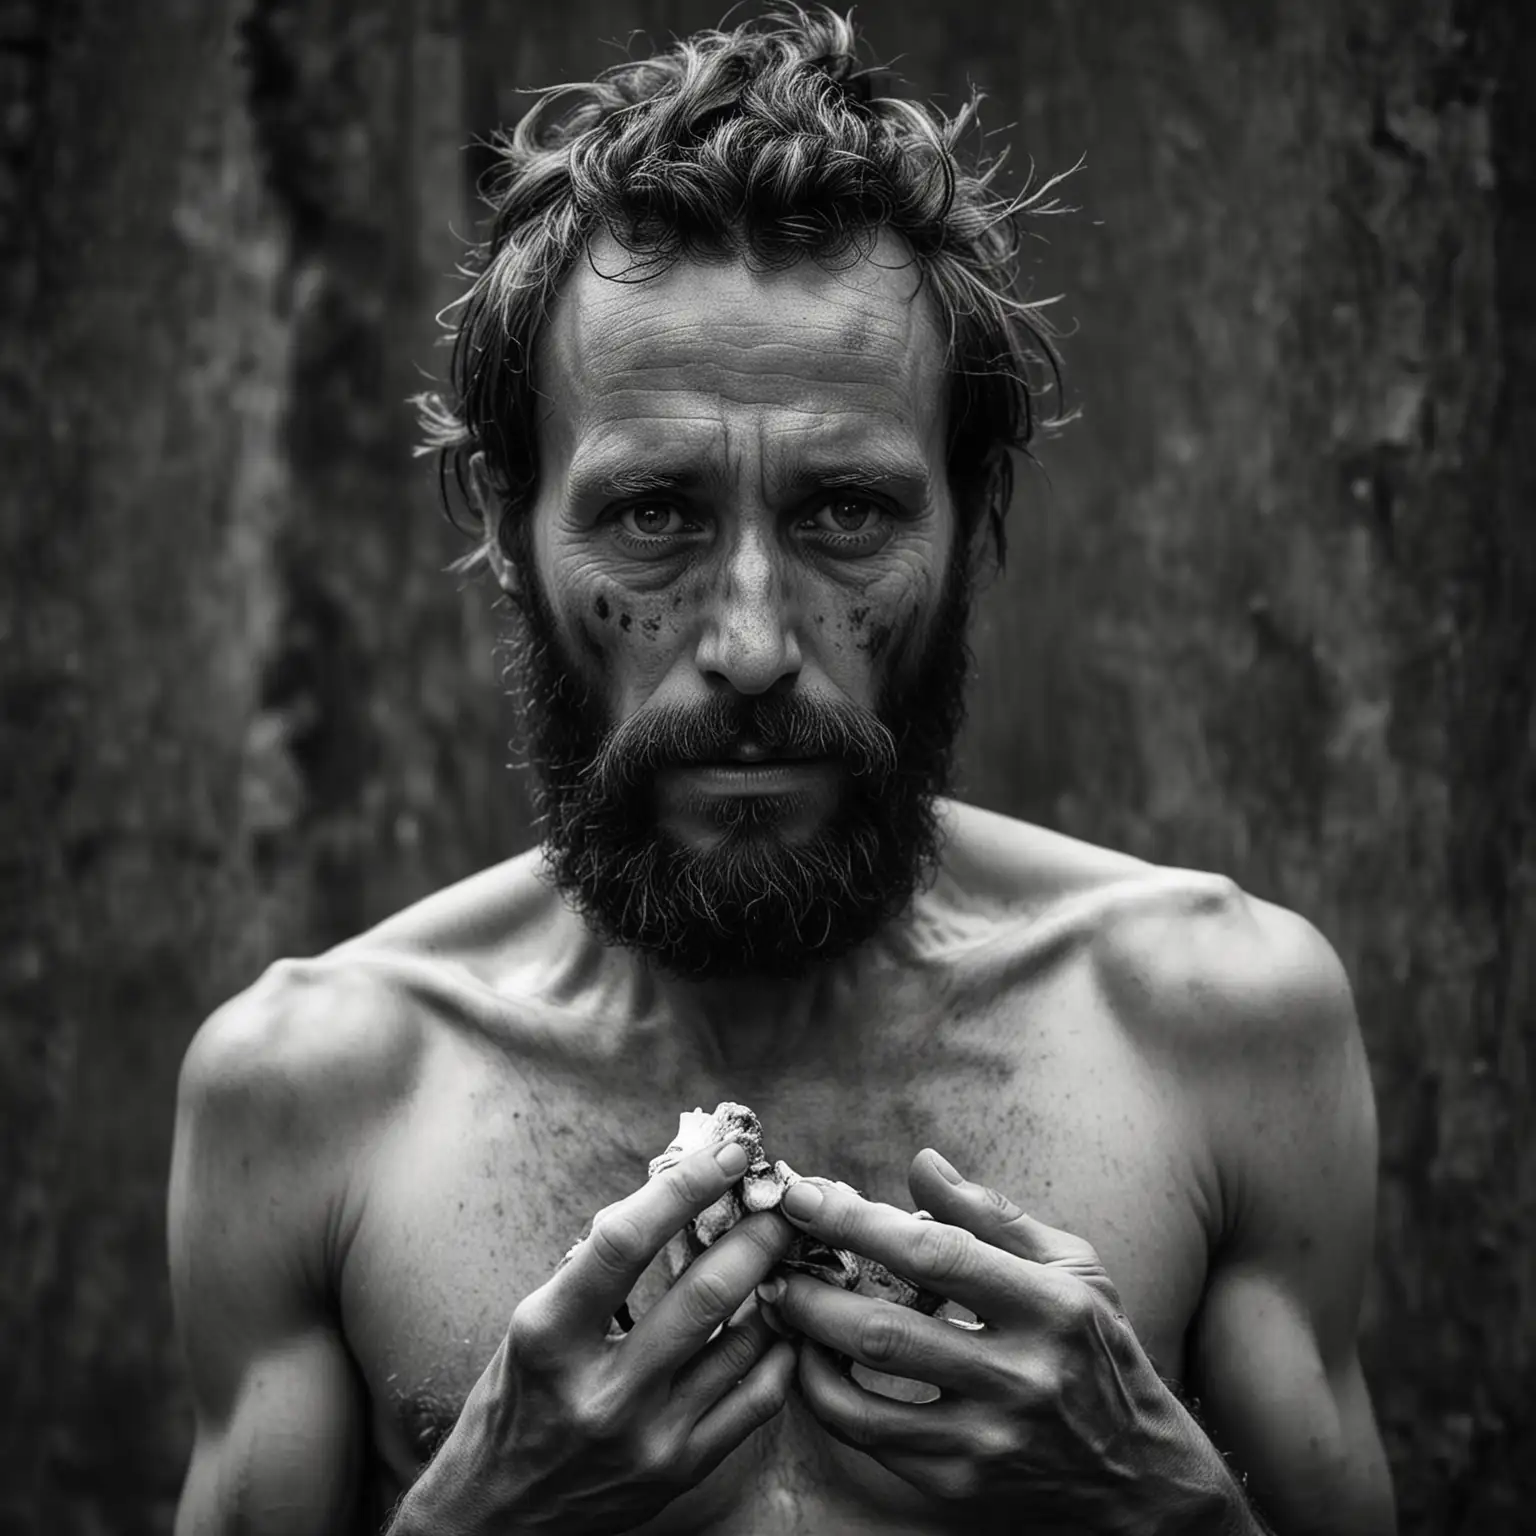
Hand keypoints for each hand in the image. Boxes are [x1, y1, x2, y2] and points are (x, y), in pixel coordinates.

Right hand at [391, 1139, 796, 1535]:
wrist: (496, 1518)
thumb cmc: (517, 1402)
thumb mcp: (535, 1323)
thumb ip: (598, 1267)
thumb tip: (669, 1193)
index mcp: (549, 1336)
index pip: (623, 1243)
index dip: (682, 1189)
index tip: (725, 1154)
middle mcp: (600, 1390)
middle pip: (703, 1295)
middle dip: (756, 1238)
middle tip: (784, 1204)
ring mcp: (646, 1435)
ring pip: (742, 1345)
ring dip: (777, 1290)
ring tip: (790, 1255)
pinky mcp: (680, 1470)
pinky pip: (756, 1400)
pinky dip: (778, 1352)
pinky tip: (783, 1323)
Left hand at [759, 1150, 1243, 1533]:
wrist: (1140, 1478)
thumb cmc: (1097, 1351)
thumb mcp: (1072, 1267)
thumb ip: (992, 1216)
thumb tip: (921, 1165)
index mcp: (1048, 1306)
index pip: (934, 1255)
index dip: (858, 1221)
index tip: (804, 1195)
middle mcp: (1020, 1376)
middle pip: (884, 1328)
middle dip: (811, 1287)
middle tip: (770, 1254)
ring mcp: (987, 1440)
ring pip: (865, 1390)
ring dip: (804, 1341)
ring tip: (778, 1300)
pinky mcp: (959, 1485)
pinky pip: (869, 1439)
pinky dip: (825, 1396)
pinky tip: (809, 1360)